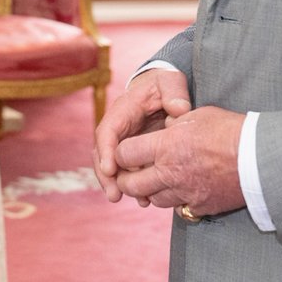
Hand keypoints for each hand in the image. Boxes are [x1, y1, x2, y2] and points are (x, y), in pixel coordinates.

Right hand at [93, 69, 191, 202]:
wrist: (162, 88)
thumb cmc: (164, 84)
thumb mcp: (170, 81)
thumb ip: (174, 93)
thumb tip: (178, 109)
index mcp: (123, 110)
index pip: (107, 130)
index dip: (105, 150)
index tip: (110, 169)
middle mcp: (117, 127)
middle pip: (102, 152)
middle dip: (106, 175)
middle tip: (115, 195)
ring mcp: (122, 140)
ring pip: (111, 165)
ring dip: (116, 184)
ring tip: (130, 200)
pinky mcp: (131, 152)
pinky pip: (126, 170)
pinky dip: (132, 185)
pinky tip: (144, 200)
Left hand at [113, 105, 246, 217]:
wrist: (260, 158)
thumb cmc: (230, 130)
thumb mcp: (196, 116)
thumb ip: (174, 125)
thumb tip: (164, 129)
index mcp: (166, 146)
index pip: (124, 153)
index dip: (121, 151)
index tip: (125, 149)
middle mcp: (170, 172)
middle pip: (131, 184)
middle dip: (126, 178)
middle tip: (128, 173)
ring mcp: (184, 192)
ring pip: (152, 199)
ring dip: (149, 190)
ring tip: (154, 181)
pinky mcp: (200, 206)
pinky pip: (177, 208)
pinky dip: (174, 200)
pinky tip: (180, 190)